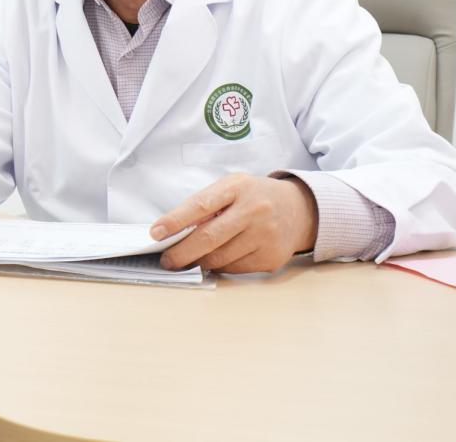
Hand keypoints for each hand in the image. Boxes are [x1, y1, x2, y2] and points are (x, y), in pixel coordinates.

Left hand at [150, 174, 318, 273]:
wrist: (299, 209)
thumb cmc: (254, 197)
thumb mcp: (231, 188)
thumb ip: (205, 204)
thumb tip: (174, 231)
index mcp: (237, 187)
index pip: (200, 204)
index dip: (175, 220)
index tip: (155, 233)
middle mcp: (254, 210)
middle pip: (209, 238)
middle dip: (181, 252)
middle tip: (166, 260)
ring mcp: (265, 235)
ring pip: (220, 258)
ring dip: (199, 261)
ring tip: (190, 259)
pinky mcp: (271, 257)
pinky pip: (235, 268)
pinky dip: (220, 266)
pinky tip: (218, 258)